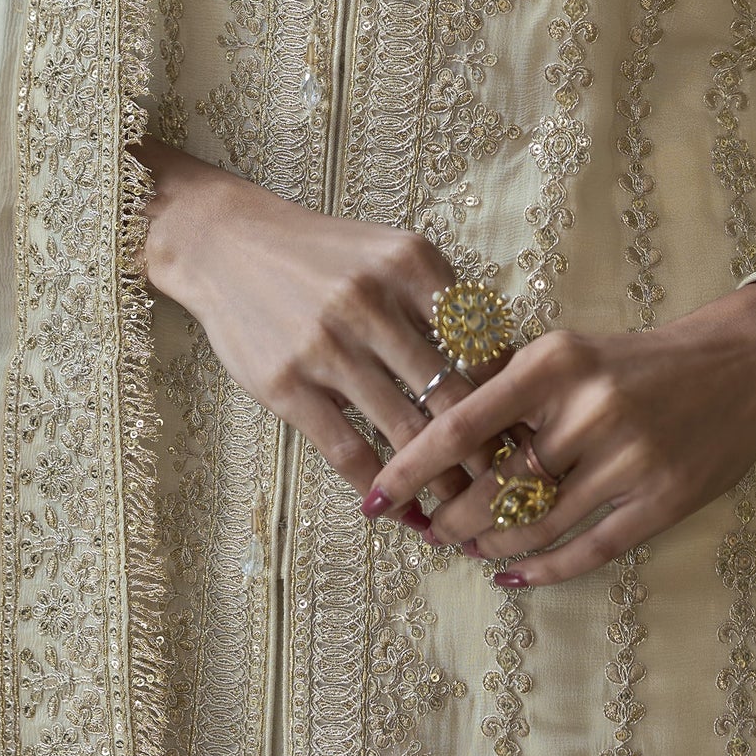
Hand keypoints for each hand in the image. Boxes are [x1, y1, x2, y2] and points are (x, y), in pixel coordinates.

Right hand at [138, 141, 495, 524]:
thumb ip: (440, 301)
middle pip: (452, 396)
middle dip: (486, 451)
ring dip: (439, 481)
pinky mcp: (285, 384)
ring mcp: (326, 345)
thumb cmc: (323, 255)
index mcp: (411, 262)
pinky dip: (380, 489)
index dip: (510, 397)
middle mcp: (372, 300)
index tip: (526, 434)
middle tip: (510, 488)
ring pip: (404, 432)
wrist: (229, 243)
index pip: (482, 343)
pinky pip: (346, 451)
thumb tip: (501, 369)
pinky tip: (399, 509)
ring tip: (463, 512)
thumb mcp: (390, 253)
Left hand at [365, 279, 755, 587]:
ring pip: (534, 528)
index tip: (374, 496)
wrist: (740, 361)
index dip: (410, 467)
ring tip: (467, 549)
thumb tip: (432, 442)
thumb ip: (508, 390)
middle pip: (493, 490)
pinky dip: (540, 571)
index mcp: (556, 361)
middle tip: (425, 531)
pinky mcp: (662, 500)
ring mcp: (629, 458)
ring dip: (489, 548)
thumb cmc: (635, 359)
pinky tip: (511, 575)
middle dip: (449, 520)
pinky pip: (586, 552)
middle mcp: (589, 408)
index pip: (461, 423)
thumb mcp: (568, 351)